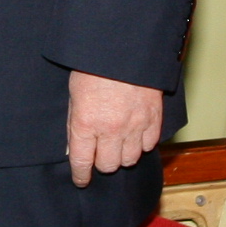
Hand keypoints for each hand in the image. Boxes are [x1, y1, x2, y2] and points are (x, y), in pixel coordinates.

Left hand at [66, 69, 162, 186]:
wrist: (124, 46)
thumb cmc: (94, 65)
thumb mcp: (73, 93)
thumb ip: (73, 124)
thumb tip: (71, 149)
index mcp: (86, 123)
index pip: (81, 162)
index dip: (80, 175)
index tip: (81, 180)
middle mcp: (110, 129)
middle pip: (108, 166)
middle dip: (102, 163)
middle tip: (100, 153)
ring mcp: (135, 125)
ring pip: (130, 159)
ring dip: (123, 154)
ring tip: (119, 143)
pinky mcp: (153, 117)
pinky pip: (149, 145)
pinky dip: (142, 143)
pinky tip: (135, 134)